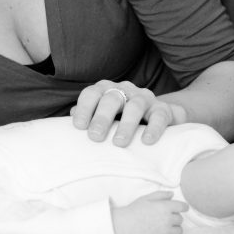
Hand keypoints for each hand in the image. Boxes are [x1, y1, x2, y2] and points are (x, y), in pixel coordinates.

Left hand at [70, 80, 186, 146]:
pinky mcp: (163, 109)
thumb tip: (71, 119)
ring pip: (135, 105)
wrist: (158, 117)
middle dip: (102, 117)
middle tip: (95, 137)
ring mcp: (145, 98)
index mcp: (106, 90)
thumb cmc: (122, 119)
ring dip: (126, 124)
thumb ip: (89, 118)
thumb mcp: (105, 118)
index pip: (92, 93)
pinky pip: (160, 115)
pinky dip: (153, 128)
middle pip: (111, 98)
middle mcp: (125, 90)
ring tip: (119, 143)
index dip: (84, 108)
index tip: (79, 126)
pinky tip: (146, 141)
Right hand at [110, 191, 187, 233]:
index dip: (183, 207)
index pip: (183, 207)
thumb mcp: (146, 198)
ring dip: (175, 228)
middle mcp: (167, 219)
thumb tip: (172, 194)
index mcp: (165, 207)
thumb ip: (161, 195)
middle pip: (180, 219)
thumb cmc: (134, 210)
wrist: (125, 226)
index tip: (181, 208)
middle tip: (167, 217)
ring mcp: (165, 232)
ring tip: (167, 227)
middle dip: (176, 217)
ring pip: (179, 231)